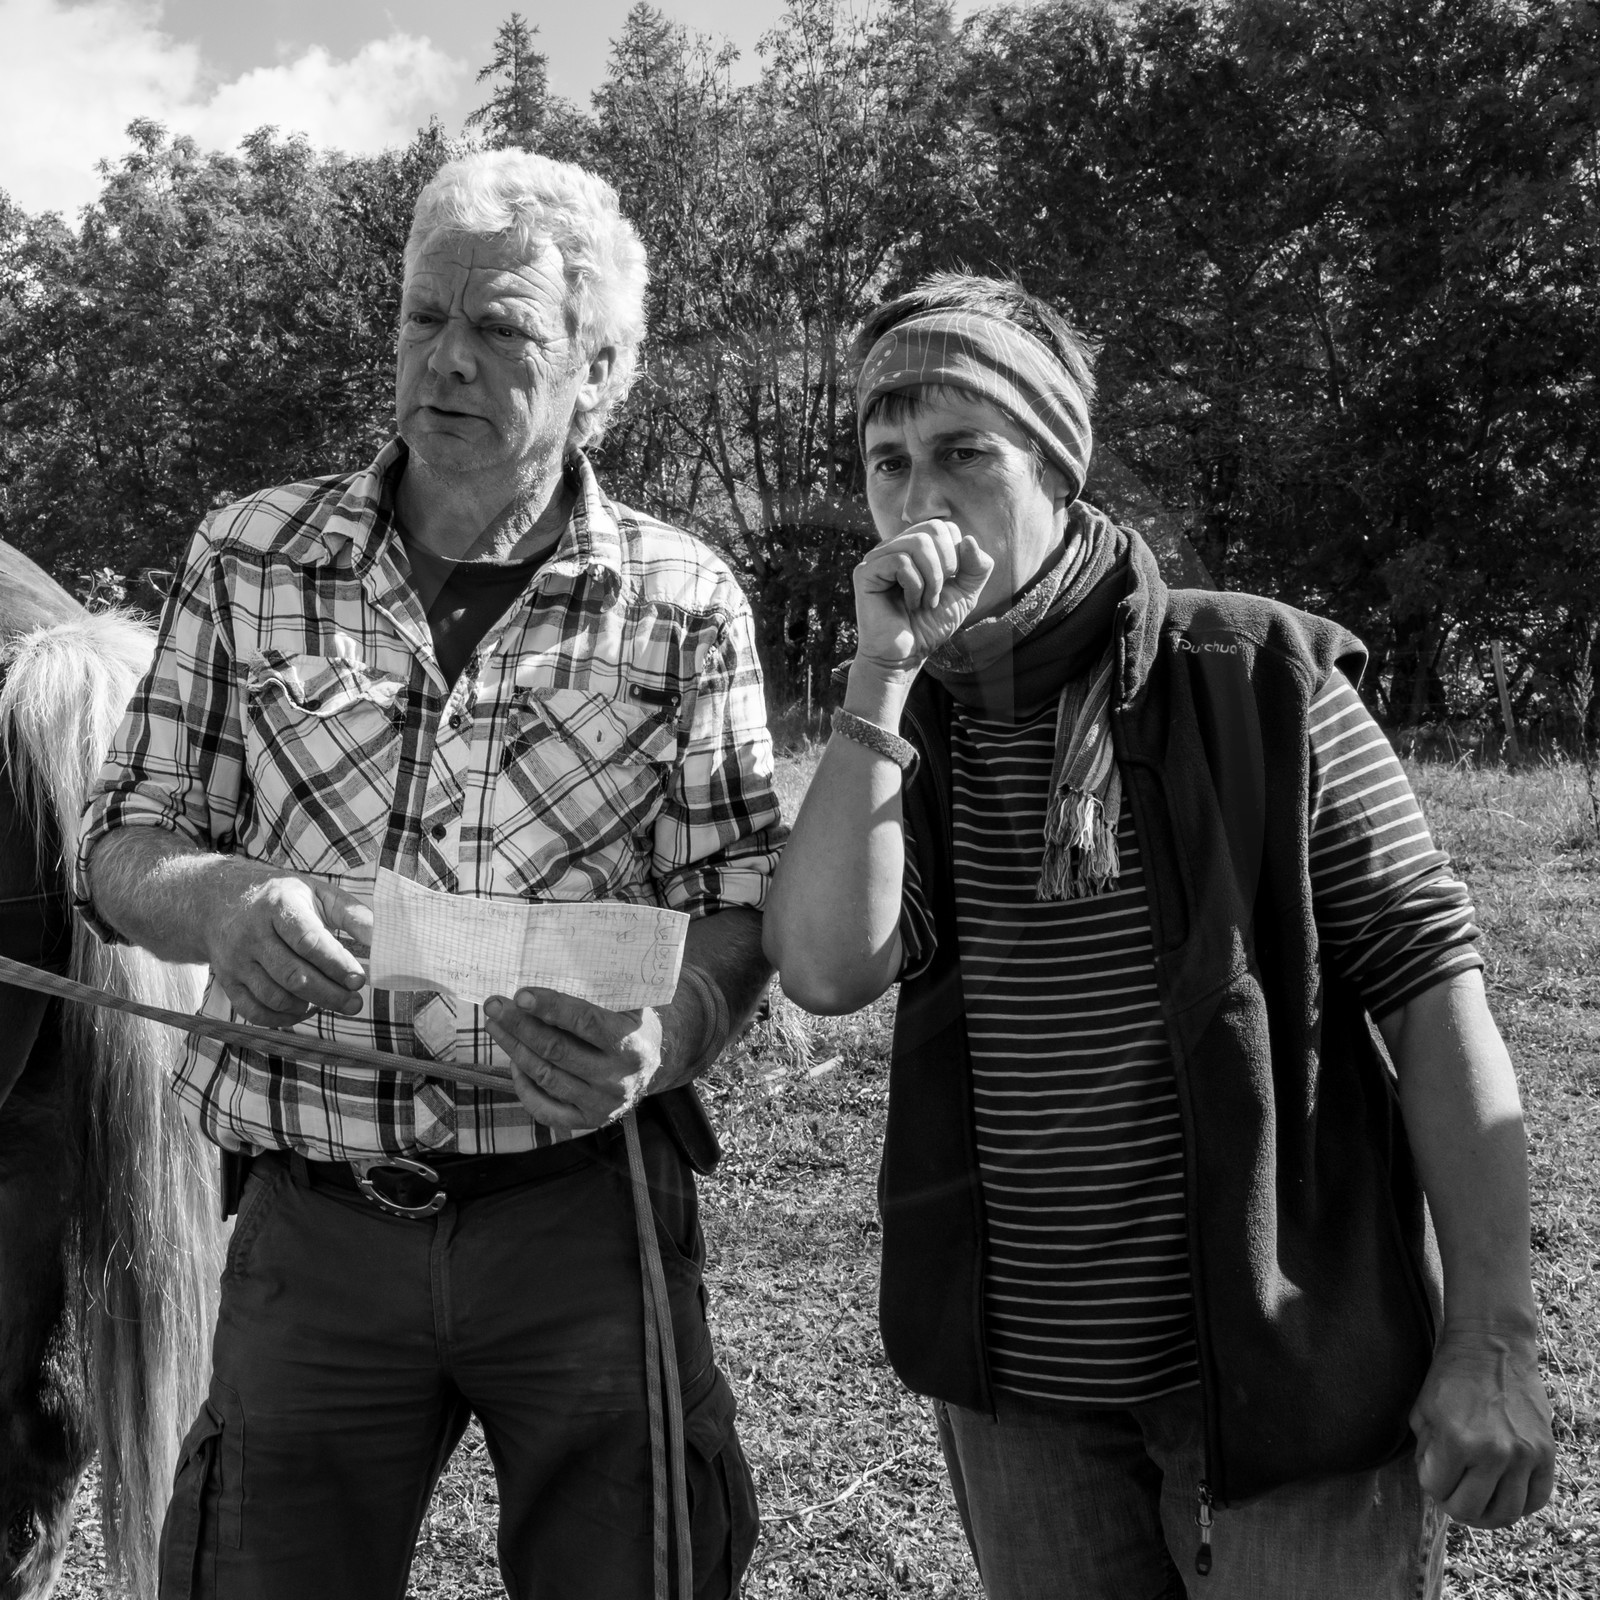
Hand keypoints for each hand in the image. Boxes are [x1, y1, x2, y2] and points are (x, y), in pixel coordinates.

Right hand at [204, 864, 370, 1027]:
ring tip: (334, 1001)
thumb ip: (352, 913)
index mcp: (278, 905)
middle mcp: (252, 934)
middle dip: (329, 994)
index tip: (360, 980)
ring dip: (309, 1007)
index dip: (335, 964)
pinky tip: (305, 1010)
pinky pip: (254, 1012)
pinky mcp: (227, 980)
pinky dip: (282, 1019)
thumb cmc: (281, 897)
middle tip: (356, 1003)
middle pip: (293, 975)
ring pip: (275, 996)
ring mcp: (236, 960)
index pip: (308, 941)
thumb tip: (384, 937)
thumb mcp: (316, 892)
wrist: (218, 899)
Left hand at [485, 987, 661, 1129]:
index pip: (585, 1023)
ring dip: (514, 1049)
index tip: (521, 995)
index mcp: (630, 1045)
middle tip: (495, 1006)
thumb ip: (599, 994)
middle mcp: (616, 1078)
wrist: (654, 1068)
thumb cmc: (632, 1027)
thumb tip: (550, 971)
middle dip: (520, 1025)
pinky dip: (524, 1085)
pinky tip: (514, 1062)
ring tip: (496, 1026)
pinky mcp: (586, 1120)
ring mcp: (601, 1103)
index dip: (551, 1007)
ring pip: (545, 1076)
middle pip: (557, 1050)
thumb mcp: (628, 1007)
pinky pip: (544, 1108)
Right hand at [853, 520, 994, 672]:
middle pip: (934, 527)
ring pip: (918, 543)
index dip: (957, 555)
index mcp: (914, 547)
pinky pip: (901, 562)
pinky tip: (909, 604)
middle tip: (938, 593)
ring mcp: (878, 557)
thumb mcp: (965, 595)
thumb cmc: (930, 626)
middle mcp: (895, 546)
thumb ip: (977, 568)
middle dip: (948, 564)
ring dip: (932, 579)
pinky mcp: (866, 572)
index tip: (948, 584)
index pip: (944, 527)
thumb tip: (970, 540)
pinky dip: (914, 587)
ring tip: (925, 602)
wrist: (905, 656)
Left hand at [1410, 1319, 1555, 1526]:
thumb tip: (1435, 1484)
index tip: (1432, 1473)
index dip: (1430, 1484)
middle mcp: (1494, 1453)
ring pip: (1506, 1514)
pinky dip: (1519, 1506)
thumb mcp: (1422, 1410)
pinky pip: (1536, 1499)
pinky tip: (1504, 1495)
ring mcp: (1524, 1455)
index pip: (1436, 1490)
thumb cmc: (1450, 1376)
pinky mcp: (1546, 1454)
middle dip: (1454, 1506)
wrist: (1492, 1347)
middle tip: (1452, 1497)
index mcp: (1457, 1441)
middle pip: (1471, 1510)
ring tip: (1478, 1505)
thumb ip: (1425, 1452)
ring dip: (1487, 1515)